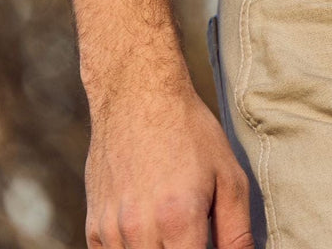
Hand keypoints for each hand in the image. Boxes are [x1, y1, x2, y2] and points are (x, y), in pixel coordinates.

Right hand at [83, 71, 253, 248]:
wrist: (138, 96)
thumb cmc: (190, 132)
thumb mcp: (229, 175)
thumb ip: (237, 232)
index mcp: (180, 219)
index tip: (207, 244)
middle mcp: (141, 231)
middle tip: (193, 233)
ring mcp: (112, 232)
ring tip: (173, 228)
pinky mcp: (94, 228)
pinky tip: (149, 231)